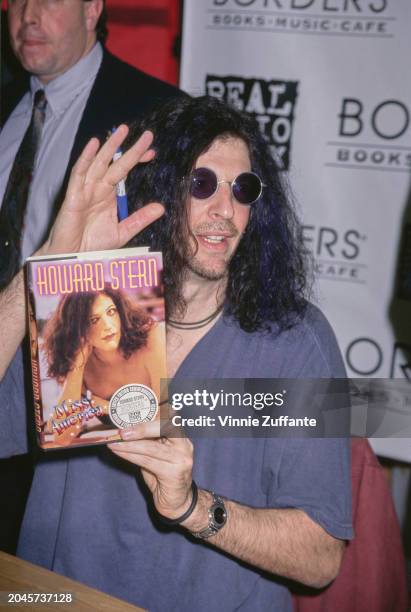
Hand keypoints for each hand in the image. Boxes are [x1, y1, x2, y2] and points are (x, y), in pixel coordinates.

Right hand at [40, 126, 164, 255]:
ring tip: (123, 131)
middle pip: (116, 163)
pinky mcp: (73, 195)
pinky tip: (94, 144)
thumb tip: (160, 207)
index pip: (125, 171)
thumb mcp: (123, 231)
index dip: (137, 160)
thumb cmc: (94, 245)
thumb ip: (140, 218)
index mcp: (109, 194)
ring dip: (110, 146)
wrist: (74, 256)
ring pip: (99, 163)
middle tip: (147, 135)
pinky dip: (86, 158)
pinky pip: (79, 173)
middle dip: (130, 148)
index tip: (152, 152)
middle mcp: (98, 188)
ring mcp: (85, 189)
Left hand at [108, 420, 194, 519]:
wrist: (177, 502)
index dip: (155, 410)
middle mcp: (185, 444)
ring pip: (153, 447)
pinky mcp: (175, 473)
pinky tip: (119, 452)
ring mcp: (182, 458)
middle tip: (122, 431)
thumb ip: (146, 440)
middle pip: (166, 427)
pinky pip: (149, 462)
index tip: (134, 408)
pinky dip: (131, 456)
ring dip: (130, 445)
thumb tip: (122, 427)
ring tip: (113, 442)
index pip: (170, 416)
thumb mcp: (155, 453)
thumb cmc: (163, 475)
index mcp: (180, 435)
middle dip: (142, 427)